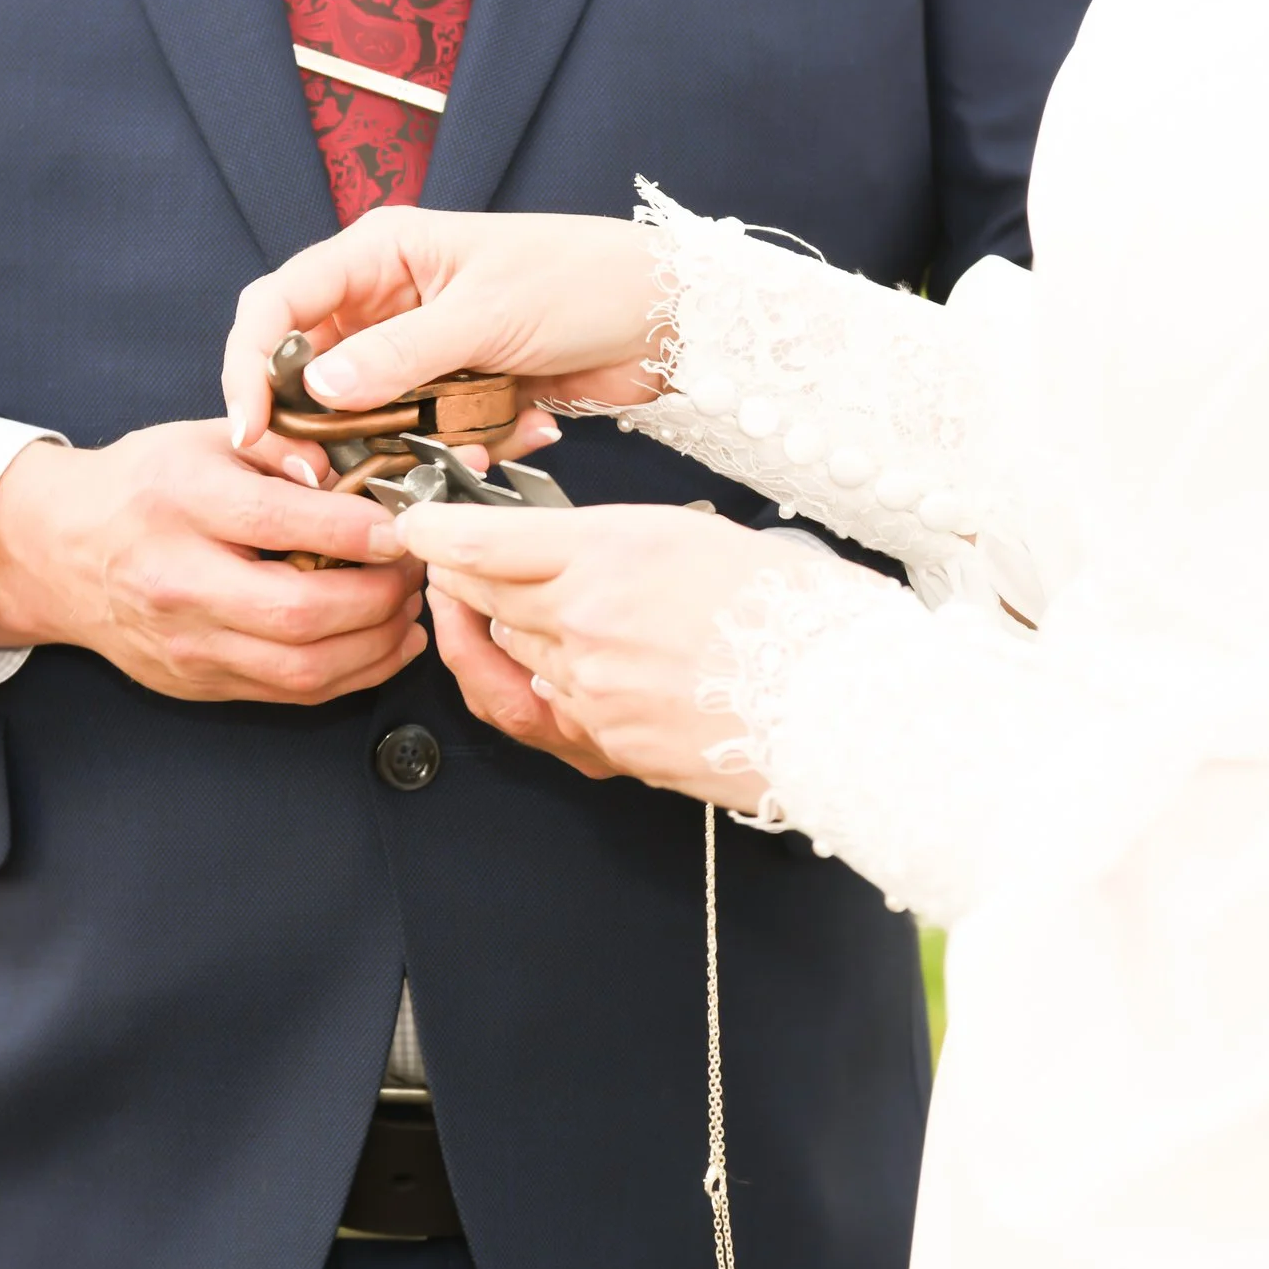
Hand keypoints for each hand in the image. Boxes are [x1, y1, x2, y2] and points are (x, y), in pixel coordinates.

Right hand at [0, 423, 428, 704]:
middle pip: (299, 611)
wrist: (60, 552)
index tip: (404, 523)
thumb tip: (353, 474)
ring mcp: (187, 643)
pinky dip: (354, 673)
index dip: (354, 528)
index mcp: (177, 503)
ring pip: (304, 668)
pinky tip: (385, 642)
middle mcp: (177, 581)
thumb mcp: (204, 437)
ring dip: (377, 642)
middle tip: (414, 568)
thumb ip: (281, 446)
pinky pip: (292, 693)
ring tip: (408, 606)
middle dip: (379, 595)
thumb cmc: (142, 486)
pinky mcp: (199, 683)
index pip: (276, 522)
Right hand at [223, 206, 666, 457]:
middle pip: (306, 369)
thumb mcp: (487, 313)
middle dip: (311, 426)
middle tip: (320, 479)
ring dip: (385, 447)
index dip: (251, 365)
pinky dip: (442, 452)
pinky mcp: (454, 393)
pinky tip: (492, 449)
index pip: (278, 304)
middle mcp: (387, 300)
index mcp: (379, 253)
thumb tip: (316, 388)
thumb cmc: (583, 282)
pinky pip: (418, 434)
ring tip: (425, 468)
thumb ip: (400, 353)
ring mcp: (420, 351)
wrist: (671, 320)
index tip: (251, 429)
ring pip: (361, 413)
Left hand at [396, 501, 827, 810]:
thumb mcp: (703, 535)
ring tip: (519, 609)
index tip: (418, 525)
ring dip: (504, 630)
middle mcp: (588, 620)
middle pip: (486, 597)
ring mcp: (591, 688)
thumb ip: (616, 541)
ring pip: (510, 652)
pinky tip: (549, 669)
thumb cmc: (803, 615)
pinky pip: (541, 709)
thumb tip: (567, 548)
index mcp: (613, 551)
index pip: (484, 541)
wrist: (849, 707)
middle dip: (466, 577)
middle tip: (458, 561)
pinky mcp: (607, 743)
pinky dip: (535, 685)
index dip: (438, 532)